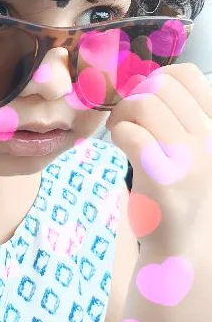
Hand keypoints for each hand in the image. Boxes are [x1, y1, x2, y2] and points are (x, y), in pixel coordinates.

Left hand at [106, 62, 211, 250]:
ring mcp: (189, 159)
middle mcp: (211, 140)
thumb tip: (147, 77)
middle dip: (134, 96)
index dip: (158, 79)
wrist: (181, 246)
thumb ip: (180, 112)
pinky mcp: (162, 177)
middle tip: (128, 119)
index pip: (188, 75)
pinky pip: (130, 132)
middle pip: (161, 86)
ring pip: (143, 104)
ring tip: (122, 131)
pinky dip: (118, 133)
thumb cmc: (182, 189)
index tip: (147, 101)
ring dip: (122, 113)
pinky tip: (121, 145)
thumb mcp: (195, 146)